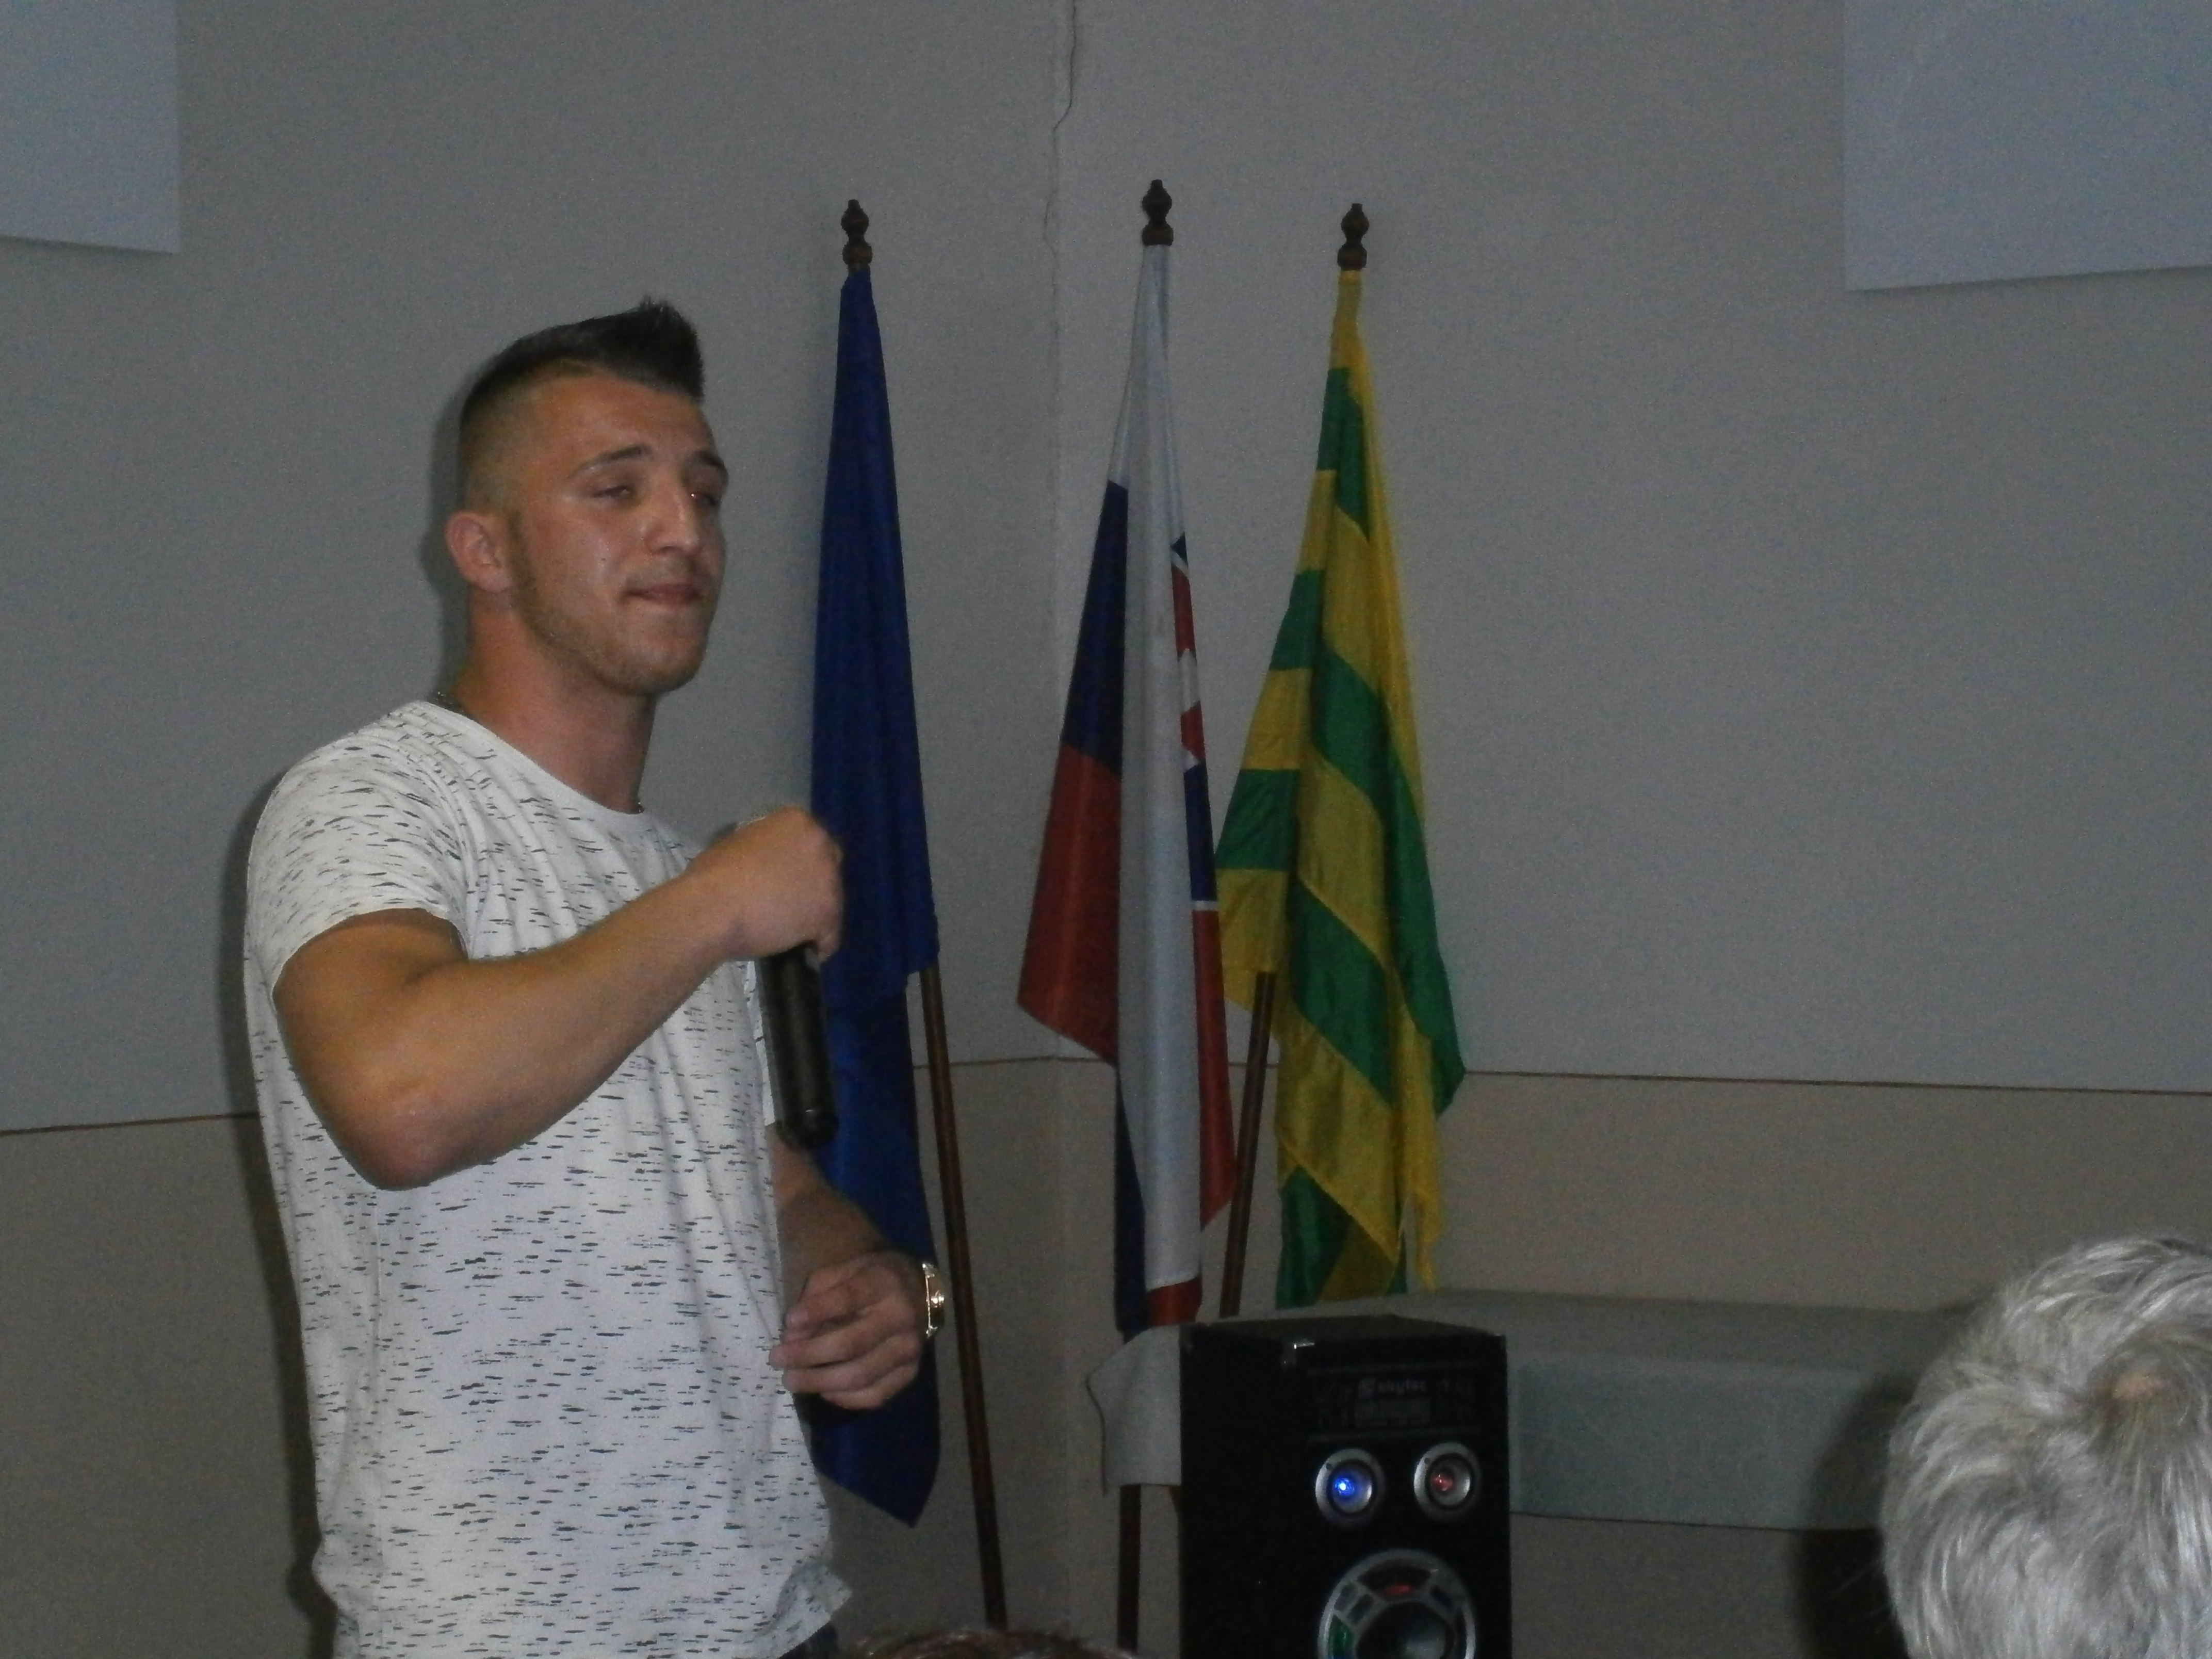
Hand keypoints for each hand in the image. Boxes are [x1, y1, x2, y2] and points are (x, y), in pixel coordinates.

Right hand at [685, 806, 841, 962]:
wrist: (712, 909)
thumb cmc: (713, 876)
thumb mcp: (740, 844)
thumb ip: (766, 850)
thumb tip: (769, 865)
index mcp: (797, 821)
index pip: (812, 845)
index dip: (800, 867)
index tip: (786, 882)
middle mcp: (820, 843)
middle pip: (828, 869)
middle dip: (812, 888)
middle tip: (789, 905)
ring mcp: (829, 879)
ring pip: (832, 903)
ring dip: (813, 917)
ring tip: (787, 932)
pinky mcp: (829, 913)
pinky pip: (830, 936)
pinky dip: (817, 945)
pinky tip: (800, 950)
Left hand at [770, 1249, 926, 1408]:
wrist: (921, 1292)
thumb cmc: (872, 1279)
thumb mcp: (846, 1270)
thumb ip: (818, 1294)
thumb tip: (793, 1333)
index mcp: (884, 1283)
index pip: (849, 1298)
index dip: (817, 1311)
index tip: (788, 1323)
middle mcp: (901, 1317)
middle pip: (850, 1344)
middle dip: (808, 1355)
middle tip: (776, 1359)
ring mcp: (908, 1349)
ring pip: (860, 1375)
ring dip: (819, 1382)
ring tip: (792, 1380)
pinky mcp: (910, 1373)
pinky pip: (875, 1395)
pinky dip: (845, 1399)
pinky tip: (824, 1391)